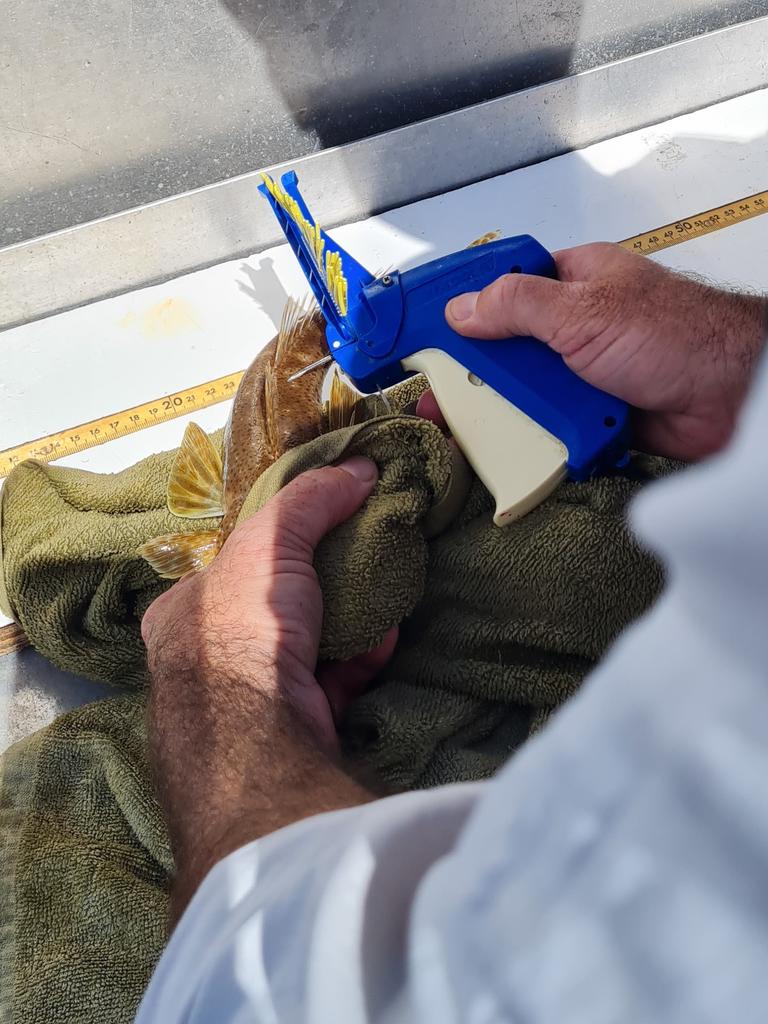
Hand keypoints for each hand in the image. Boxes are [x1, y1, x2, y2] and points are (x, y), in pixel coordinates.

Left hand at [141, 457, 396, 917]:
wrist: (256, 741)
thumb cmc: (241, 631)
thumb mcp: (269, 543)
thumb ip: (309, 501)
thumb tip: (359, 467)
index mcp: (181, 615)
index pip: (230, 570)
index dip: (278, 548)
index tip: (321, 536)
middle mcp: (205, 664)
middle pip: (276, 611)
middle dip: (322, 591)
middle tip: (360, 568)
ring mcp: (246, 706)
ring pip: (308, 652)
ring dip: (349, 625)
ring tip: (383, 597)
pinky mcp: (290, 737)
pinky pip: (332, 687)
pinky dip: (361, 662)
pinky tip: (385, 642)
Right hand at [443, 242, 766, 459]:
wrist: (727, 398)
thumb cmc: (680, 335)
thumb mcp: (583, 310)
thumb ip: (517, 305)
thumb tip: (464, 307)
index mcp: (573, 282)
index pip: (503, 286)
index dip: (464, 308)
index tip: (426, 331)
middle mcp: (577, 325)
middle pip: (508, 348)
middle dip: (478, 373)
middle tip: (440, 395)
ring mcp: (585, 370)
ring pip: (527, 392)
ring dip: (510, 409)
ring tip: (475, 425)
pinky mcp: (594, 412)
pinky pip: (551, 425)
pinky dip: (541, 434)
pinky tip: (527, 440)